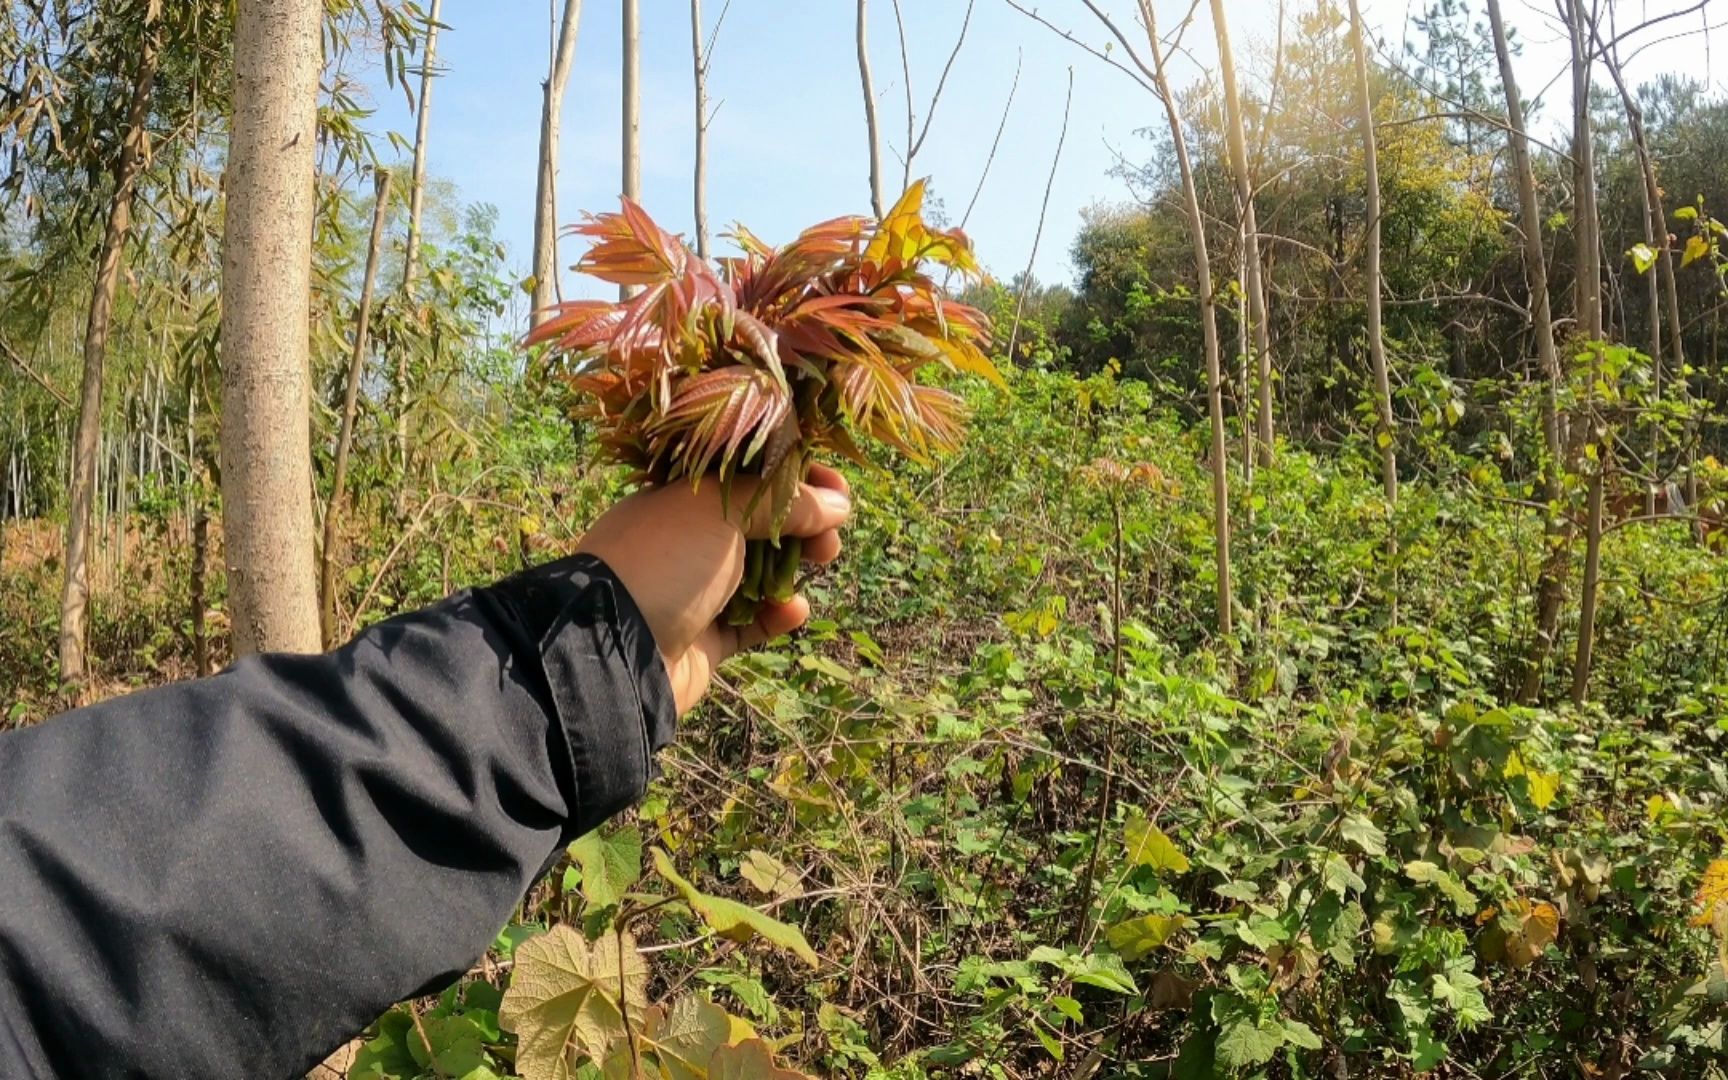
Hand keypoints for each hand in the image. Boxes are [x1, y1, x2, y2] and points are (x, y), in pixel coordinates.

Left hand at [576, 463, 851, 713]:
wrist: (614, 648)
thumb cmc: (665, 559)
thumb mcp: (724, 511)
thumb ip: (784, 502)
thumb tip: (838, 503)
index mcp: (680, 495)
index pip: (746, 475)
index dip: (794, 477)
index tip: (837, 488)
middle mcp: (685, 539)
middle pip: (758, 523)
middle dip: (804, 523)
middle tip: (832, 534)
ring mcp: (694, 590)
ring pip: (759, 572)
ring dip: (795, 566)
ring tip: (823, 562)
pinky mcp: (704, 638)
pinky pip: (751, 622)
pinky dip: (776, 614)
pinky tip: (795, 609)